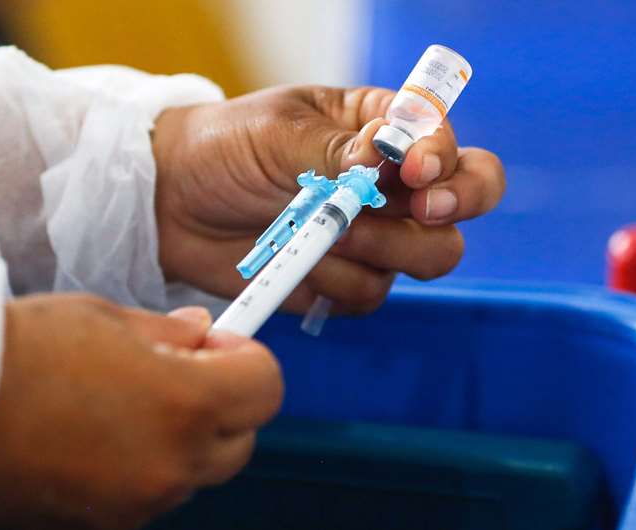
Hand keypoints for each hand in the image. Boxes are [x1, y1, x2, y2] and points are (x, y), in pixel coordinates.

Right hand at [0, 294, 282, 529]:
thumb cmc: (19, 353)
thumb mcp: (106, 320)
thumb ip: (169, 335)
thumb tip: (201, 333)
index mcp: (185, 403)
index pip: (266, 388)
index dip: (251, 361)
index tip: (225, 349)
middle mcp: (172, 462)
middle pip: (240, 441)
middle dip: (225, 406)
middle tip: (188, 375)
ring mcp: (138, 502)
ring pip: (196, 472)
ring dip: (184, 440)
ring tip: (131, 406)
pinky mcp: (103, 525)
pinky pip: (151, 495)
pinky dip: (145, 468)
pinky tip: (103, 439)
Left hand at [153, 85, 504, 312]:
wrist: (173, 205)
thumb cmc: (224, 149)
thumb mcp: (278, 133)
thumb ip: (338, 148)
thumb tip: (389, 158)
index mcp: (380, 129)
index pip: (442, 140)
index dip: (443, 156)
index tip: (413, 169)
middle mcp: (389, 184)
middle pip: (462, 201)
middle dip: (455, 204)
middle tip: (424, 208)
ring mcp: (375, 237)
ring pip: (428, 256)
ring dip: (380, 248)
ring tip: (322, 233)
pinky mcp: (347, 280)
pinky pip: (371, 294)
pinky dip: (335, 282)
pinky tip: (298, 263)